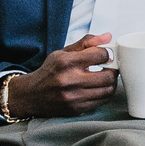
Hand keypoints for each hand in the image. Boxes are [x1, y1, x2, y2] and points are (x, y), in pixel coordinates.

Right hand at [3, 33, 117, 117]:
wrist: (31, 95)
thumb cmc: (50, 71)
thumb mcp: (64, 52)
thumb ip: (87, 43)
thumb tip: (108, 36)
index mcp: (66, 62)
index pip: (101, 55)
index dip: (108, 54)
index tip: (106, 55)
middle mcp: (70, 80)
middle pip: (108, 75)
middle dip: (113, 70)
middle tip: (111, 67)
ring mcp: (73, 97)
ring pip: (108, 90)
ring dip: (111, 82)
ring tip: (106, 77)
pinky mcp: (76, 109)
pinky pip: (101, 101)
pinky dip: (104, 94)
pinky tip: (99, 88)